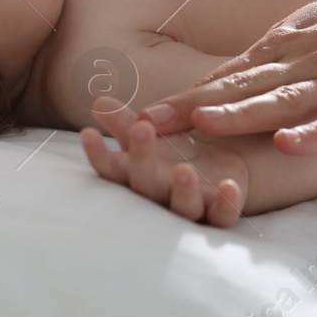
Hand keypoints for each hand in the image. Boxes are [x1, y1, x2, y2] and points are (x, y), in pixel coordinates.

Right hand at [81, 98, 247, 226]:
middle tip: (140, 129)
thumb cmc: (174, 154)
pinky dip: (225, 204)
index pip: (111, 169)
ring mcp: (191, 208)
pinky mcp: (220, 213)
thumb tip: (98, 101)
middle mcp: (160, 197)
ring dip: (182, 191)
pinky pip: (222, 216)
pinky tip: (229, 185)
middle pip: (145, 185)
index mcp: (137, 177)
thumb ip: (127, 123)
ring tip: (183, 170)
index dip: (99, 154)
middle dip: (142, 160)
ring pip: (183, 207)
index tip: (88, 132)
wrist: (219, 173)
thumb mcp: (152, 135)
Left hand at [140, 0, 316, 154]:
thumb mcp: (311, 30)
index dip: (182, 99)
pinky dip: (314, 133)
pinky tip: (287, 143)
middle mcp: (307, 64)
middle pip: (242, 90)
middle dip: (191, 109)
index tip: (134, 117)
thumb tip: (222, 80)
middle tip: (143, 127)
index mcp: (288, 49)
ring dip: (242, 114)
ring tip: (202, 125)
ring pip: (285, 101)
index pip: (226, 78)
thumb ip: (270, 56)